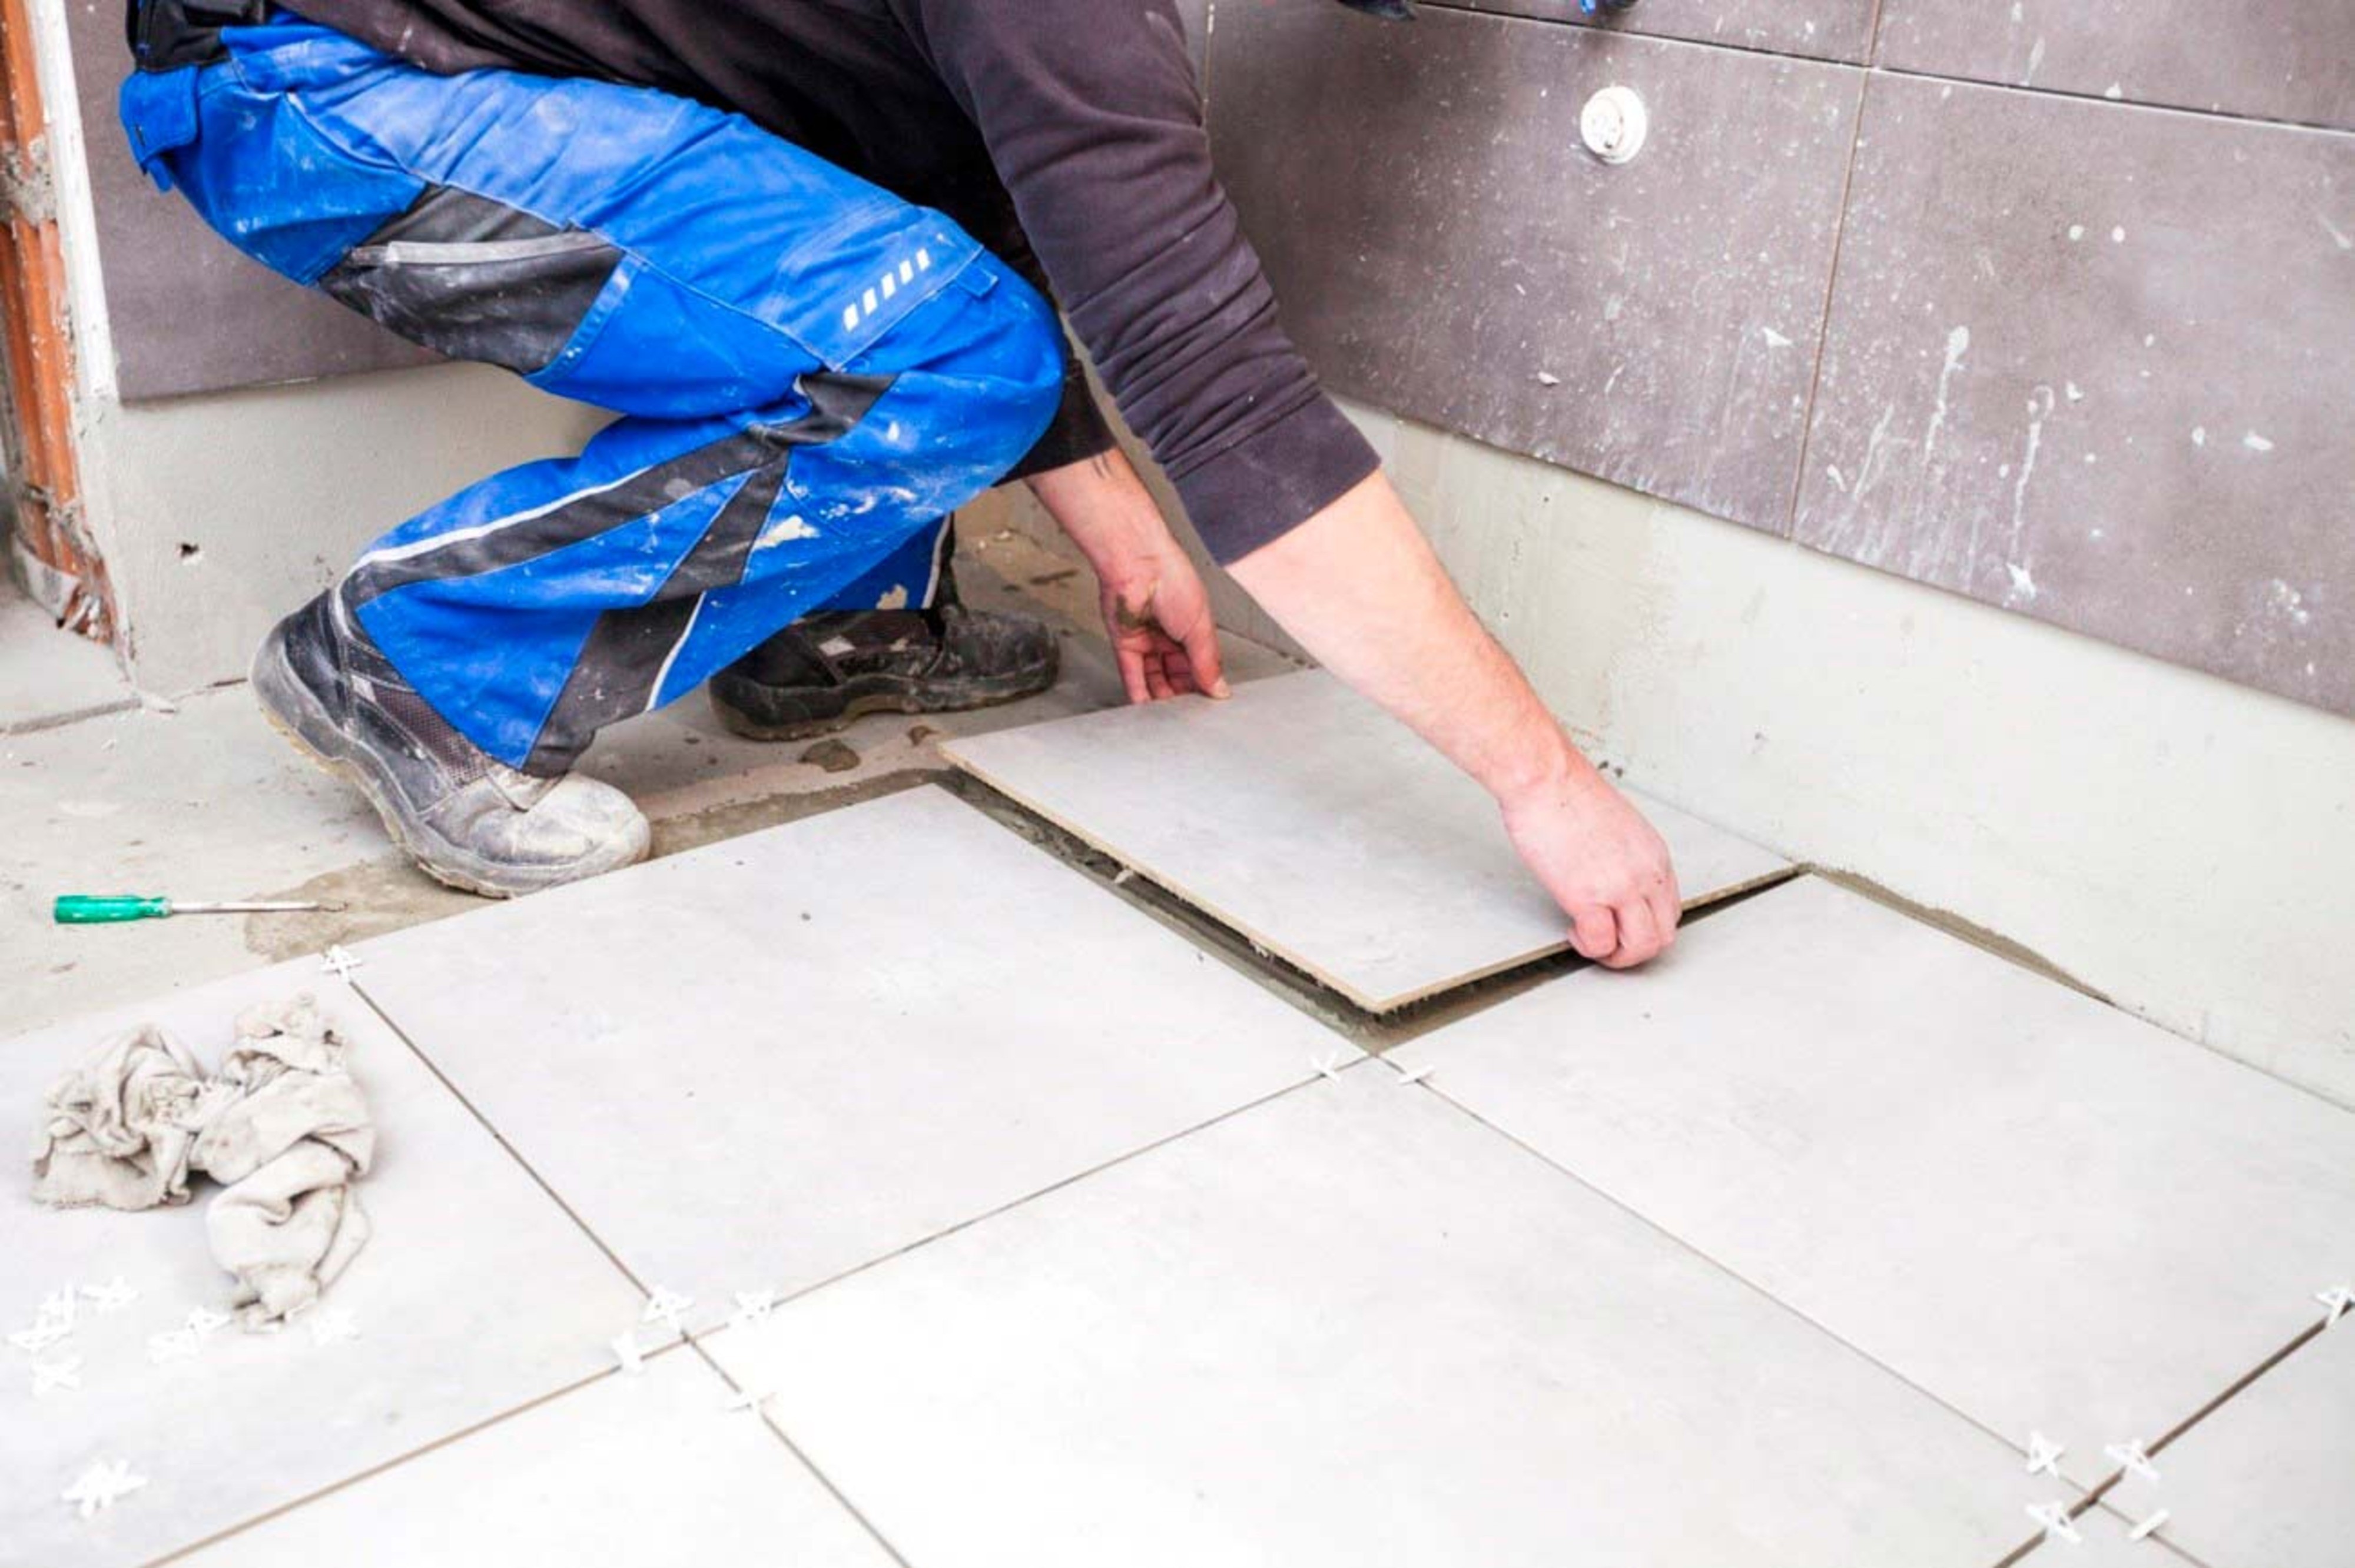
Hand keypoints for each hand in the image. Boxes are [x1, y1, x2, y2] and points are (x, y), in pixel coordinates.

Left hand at [1101, 546, 1229, 703]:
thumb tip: (1219, 689)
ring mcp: (1147, 640)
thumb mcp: (1200, 628)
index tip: (1207, 705)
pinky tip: (1145, 708)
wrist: (1137, 565)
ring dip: (1160, 697)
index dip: (1203, 685)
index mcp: (1193, 629)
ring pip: (1154, 678)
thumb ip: (1207, 663)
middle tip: (1186, 715)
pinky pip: (1132, 674)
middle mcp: (1170, 636)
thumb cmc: (1173, 580)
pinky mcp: (1124, 643)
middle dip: (1181, 694)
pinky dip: (1138, 691)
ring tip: (1167, 717)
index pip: (1200, 666)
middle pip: (1177, 675)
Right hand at [1500, 764, 1680, 968]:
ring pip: (1642, 946)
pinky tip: (1574, 932)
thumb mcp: (1617, 825)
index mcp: (1654, 855)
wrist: (1546, 778)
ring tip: (1593, 944)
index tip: (1621, 924)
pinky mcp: (1589, 896)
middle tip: (1609, 945)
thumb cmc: (1568, 792)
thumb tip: (1609, 877)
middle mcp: (1646, 873)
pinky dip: (1589, 947)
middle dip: (1635, 949)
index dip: (1645, 925)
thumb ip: (1623, 856)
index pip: (1669, 909)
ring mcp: (1621, 887)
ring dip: (1616, 956)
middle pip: (1662, 934)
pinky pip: (1601, 943)